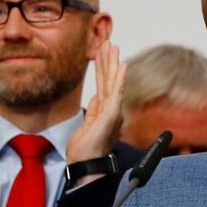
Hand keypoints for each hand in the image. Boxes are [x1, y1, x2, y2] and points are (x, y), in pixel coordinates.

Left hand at [67, 41, 124, 179]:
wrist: (86, 165)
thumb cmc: (85, 151)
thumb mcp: (86, 126)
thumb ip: (92, 111)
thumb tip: (94, 99)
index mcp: (104, 110)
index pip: (103, 84)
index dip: (102, 68)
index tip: (100, 53)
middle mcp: (111, 109)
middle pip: (109, 79)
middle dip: (108, 59)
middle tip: (108, 41)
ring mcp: (113, 111)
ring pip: (112, 81)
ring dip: (112, 62)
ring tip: (112, 45)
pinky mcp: (112, 114)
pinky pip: (116, 91)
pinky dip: (119, 77)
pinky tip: (121, 65)